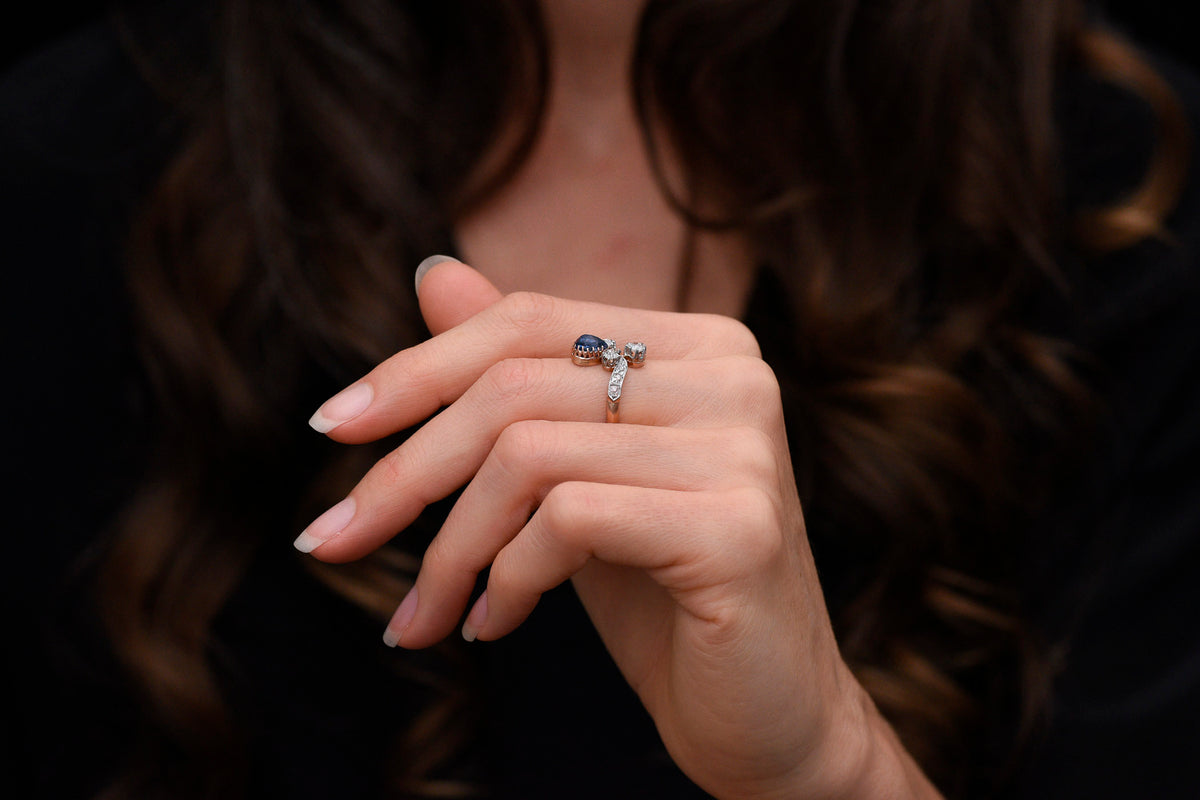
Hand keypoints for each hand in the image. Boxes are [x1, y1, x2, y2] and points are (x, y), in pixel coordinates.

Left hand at [298, 258, 938, 799]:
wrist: (769, 716)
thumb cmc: (664, 595)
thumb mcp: (573, 476)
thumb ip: (516, 376)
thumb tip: (433, 272)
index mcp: (699, 345)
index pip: (529, 319)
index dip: (415, 369)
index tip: (331, 429)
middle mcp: (734, 375)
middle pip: (514, 386)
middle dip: (405, 473)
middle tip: (334, 541)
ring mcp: (744, 446)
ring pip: (527, 454)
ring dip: (448, 548)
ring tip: (425, 616)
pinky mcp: (737, 526)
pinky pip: (568, 520)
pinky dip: (504, 579)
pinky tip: (494, 626)